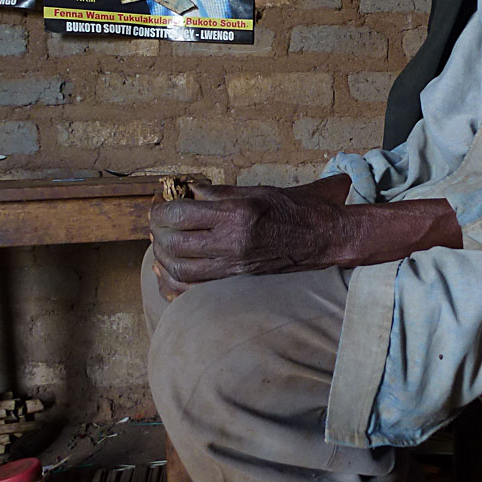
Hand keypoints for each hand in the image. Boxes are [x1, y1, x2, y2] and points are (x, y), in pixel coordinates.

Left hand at [149, 183, 342, 300]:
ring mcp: (235, 268)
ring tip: (161, 245)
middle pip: (174, 243)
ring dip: (162, 258)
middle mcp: (234, 243)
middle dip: (157, 233)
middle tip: (157, 224)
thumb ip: (219, 193)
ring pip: (179, 270)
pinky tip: (167, 273)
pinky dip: (174, 284)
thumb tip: (189, 193)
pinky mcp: (238, 284)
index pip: (180, 214)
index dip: (161, 210)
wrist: (325, 238)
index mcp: (238, 215)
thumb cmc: (295, 210)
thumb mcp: (257, 191)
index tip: (160, 206)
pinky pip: (195, 291)